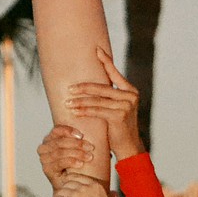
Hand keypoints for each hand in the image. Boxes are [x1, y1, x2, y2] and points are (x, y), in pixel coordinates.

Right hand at [37, 123, 95, 188]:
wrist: (71, 186)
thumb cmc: (77, 164)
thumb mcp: (78, 148)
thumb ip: (81, 137)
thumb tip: (99, 122)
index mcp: (50, 138)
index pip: (57, 130)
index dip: (68, 131)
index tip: (81, 134)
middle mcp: (44, 147)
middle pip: (60, 142)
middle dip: (77, 144)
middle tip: (90, 147)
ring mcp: (44, 159)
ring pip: (60, 152)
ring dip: (77, 153)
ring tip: (89, 156)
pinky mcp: (47, 170)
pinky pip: (59, 163)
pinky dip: (71, 161)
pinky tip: (81, 163)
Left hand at [66, 46, 143, 160]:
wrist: (129, 147)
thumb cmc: (120, 126)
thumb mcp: (119, 107)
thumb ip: (111, 95)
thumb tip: (93, 83)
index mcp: (130, 90)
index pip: (115, 72)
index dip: (105, 61)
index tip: (96, 50)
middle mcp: (130, 95)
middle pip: (102, 87)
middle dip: (83, 87)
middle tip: (69, 88)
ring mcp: (126, 105)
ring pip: (97, 100)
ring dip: (80, 101)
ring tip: (67, 102)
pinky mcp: (119, 116)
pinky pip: (97, 111)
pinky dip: (84, 111)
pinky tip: (74, 112)